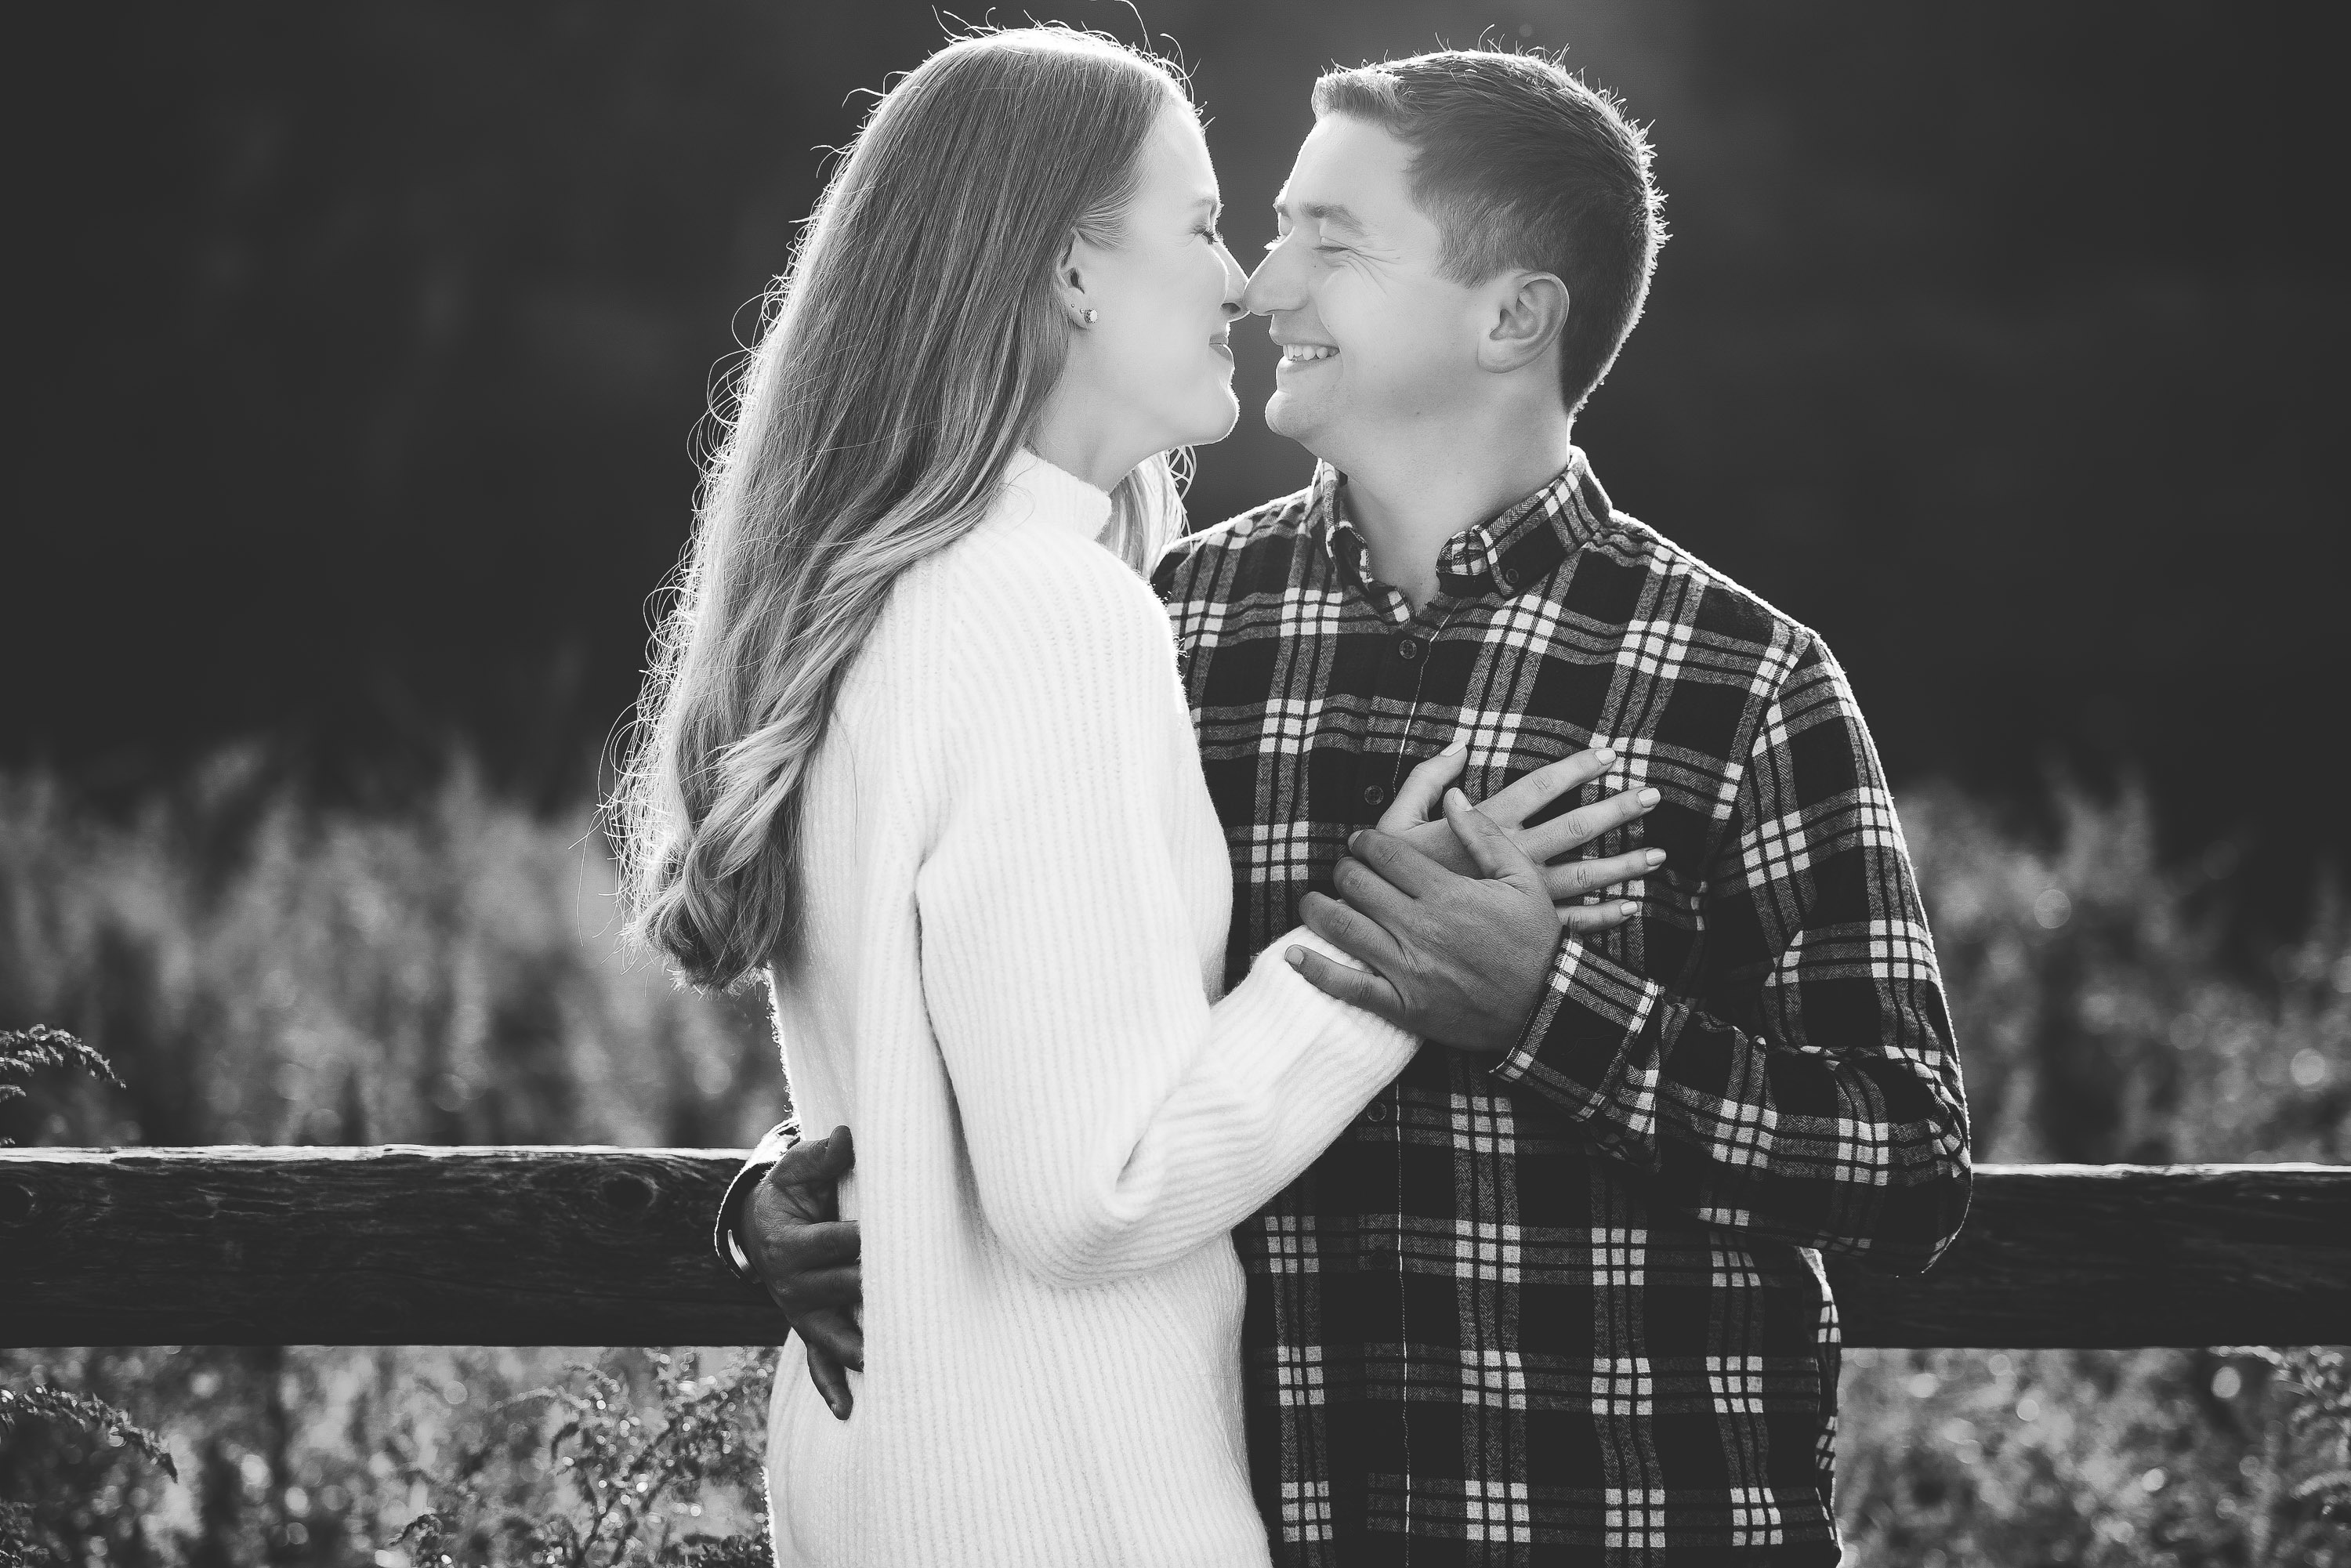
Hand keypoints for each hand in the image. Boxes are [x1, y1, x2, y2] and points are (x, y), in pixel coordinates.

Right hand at [743, 1124, 862, 1419]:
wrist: (764, 1227)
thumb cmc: (793, 1191)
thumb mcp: (799, 1168)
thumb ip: (824, 1155)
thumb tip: (848, 1136)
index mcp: (790, 1244)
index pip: (831, 1245)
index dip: (859, 1239)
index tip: (888, 1235)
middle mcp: (793, 1285)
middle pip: (839, 1291)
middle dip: (873, 1292)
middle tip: (918, 1295)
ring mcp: (803, 1313)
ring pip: (832, 1336)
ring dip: (860, 1349)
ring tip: (890, 1364)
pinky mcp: (812, 1330)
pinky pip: (819, 1364)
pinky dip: (831, 1387)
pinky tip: (846, 1411)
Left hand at [1292, 788, 1562, 1051]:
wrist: (1545, 1007)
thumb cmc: (1535, 940)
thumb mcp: (1522, 879)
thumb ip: (1485, 835)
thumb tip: (1453, 797)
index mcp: (1445, 891)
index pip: (1383, 853)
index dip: (1365, 843)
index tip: (1363, 843)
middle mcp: (1419, 925)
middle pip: (1356, 883)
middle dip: (1344, 869)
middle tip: (1346, 869)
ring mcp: (1406, 967)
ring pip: (1341, 926)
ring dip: (1316, 908)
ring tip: (1312, 901)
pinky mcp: (1401, 1004)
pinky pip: (1346, 985)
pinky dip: (1314, 969)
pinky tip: (1293, 955)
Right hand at [1378, 742, 1662, 930]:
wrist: (1381, 933)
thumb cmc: (1386, 876)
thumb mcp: (1395, 822)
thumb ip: (1426, 779)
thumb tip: (1460, 745)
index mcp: (1483, 827)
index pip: (1540, 788)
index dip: (1576, 769)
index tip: (1609, 754)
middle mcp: (1511, 859)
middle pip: (1576, 829)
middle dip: (1617, 810)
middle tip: (1652, 795)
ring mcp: (1520, 897)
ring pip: (1584, 877)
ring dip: (1623, 865)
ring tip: (1657, 854)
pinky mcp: (1521, 929)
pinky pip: (1572, 924)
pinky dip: (1604, 917)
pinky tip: (1630, 906)